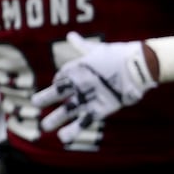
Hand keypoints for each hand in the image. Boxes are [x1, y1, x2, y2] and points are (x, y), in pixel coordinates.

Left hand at [31, 31, 155, 143]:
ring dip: (54, 120)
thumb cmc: (118, 54)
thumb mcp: (96, 48)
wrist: (138, 65)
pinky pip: (84, 122)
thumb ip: (81, 45)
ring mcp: (87, 97)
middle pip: (56, 93)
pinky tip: (63, 138)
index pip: (60, 78)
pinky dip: (73, 131)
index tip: (60, 86)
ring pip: (67, 111)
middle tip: (34, 103)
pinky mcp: (100, 109)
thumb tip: (71, 35)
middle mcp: (77, 83)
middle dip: (44, 99)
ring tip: (44, 127)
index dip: (59, 83)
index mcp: (75, 68)